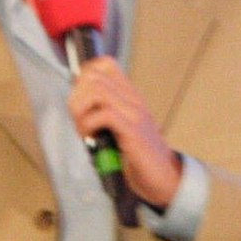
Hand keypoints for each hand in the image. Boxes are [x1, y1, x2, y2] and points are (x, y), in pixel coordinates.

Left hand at [68, 56, 180, 208]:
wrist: (164, 177)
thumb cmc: (139, 156)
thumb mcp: (120, 128)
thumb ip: (104, 114)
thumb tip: (76, 105)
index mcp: (130, 96)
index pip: (105, 64)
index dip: (83, 76)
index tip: (79, 100)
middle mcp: (133, 99)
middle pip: (94, 76)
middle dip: (76, 98)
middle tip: (79, 120)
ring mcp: (134, 113)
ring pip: (97, 90)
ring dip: (81, 111)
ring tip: (84, 130)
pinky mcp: (133, 130)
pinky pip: (104, 114)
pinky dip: (89, 126)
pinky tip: (92, 138)